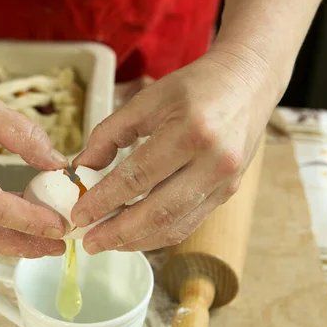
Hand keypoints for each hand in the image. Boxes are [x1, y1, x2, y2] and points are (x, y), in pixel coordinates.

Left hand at [71, 47, 282, 253]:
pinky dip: (158, 234)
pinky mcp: (227, 193)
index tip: (79, 215)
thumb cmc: (194, 88)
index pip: (137, 177)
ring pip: (175, 226)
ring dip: (137, 241)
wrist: (247, 83)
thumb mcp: (147, 99)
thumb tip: (82, 168)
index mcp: (191, 132)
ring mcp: (225, 182)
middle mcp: (214, 162)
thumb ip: (109, 133)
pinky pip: (189, 224)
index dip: (104, 200)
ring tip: (106, 243)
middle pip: (159, 212)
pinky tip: (135, 234)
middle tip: (89, 242)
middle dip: (118, 233)